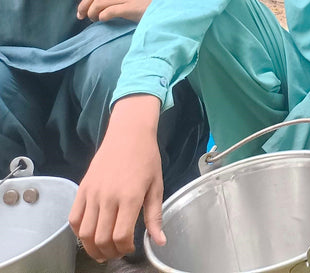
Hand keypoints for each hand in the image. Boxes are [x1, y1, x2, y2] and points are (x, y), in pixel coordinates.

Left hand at [62, 0, 152, 22]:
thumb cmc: (138, 3)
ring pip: (97, 4)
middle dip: (82, 6)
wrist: (160, 9)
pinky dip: (102, 17)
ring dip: (91, 13)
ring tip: (94, 19)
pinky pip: (108, 12)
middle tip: (81, 16)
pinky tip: (104, 19)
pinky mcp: (130, 7)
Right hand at [70, 95, 163, 261]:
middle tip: (117, 252)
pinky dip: (78, 233)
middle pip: (101, 238)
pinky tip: (89, 235)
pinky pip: (74, 219)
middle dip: (110, 252)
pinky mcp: (81, 189)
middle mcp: (108, 197)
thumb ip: (155, 216)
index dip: (125, 248)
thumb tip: (159, 242)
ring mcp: (92, 193)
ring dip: (92, 248)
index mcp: (130, 197)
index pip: (121, 235)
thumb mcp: (157, 186)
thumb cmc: (147, 159)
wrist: (129, 134)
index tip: (131, 248)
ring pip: (84, 233)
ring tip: (103, 250)